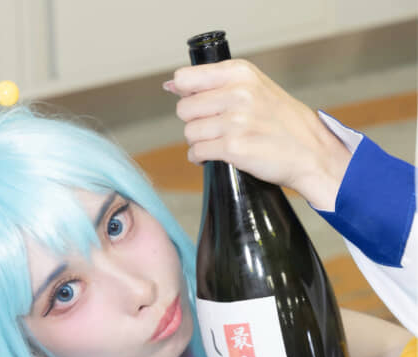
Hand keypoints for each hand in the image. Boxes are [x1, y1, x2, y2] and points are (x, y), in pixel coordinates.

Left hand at [164, 59, 351, 210]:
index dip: (187, 96)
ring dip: (199, 142)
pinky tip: (218, 156)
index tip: (200, 106)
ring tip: (220, 142)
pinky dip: (201, 158)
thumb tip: (171, 86)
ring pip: (189, 133)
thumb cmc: (282, 121)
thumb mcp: (254, 88)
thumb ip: (215, 83)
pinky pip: (197, 153)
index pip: (185, 79)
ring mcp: (235, 121)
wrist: (310, 151)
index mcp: (240, 73)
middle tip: (214, 128)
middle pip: (184, 109)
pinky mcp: (233, 148)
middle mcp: (237, 93)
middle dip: (195, 122)